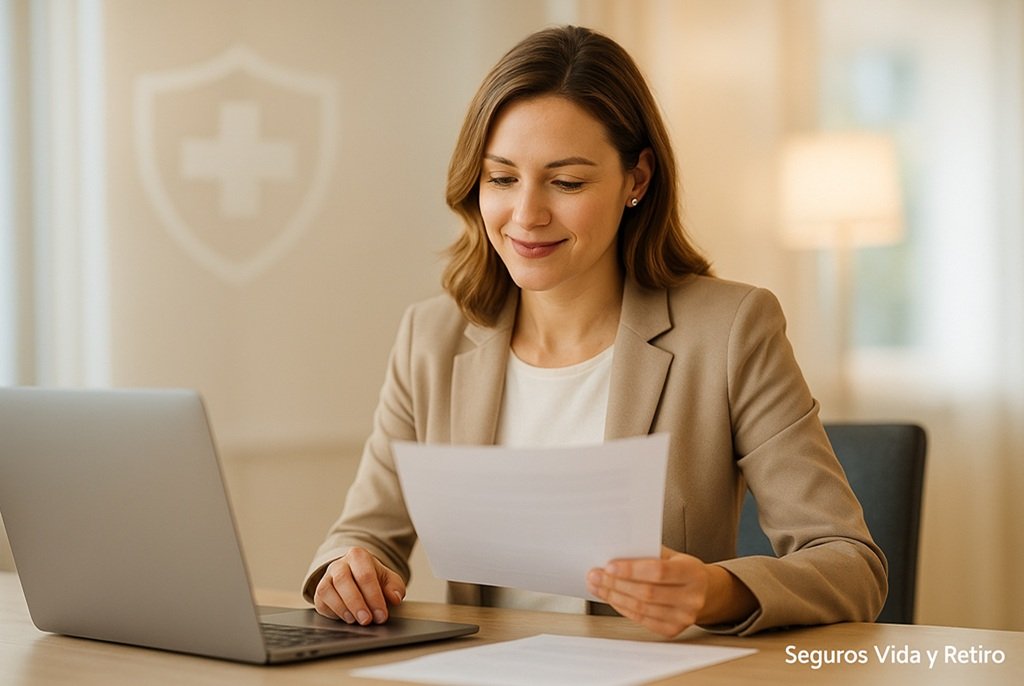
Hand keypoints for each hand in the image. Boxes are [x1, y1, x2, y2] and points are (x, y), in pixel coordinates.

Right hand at [313, 547, 405, 624]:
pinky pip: (321, 602)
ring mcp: (326, 577)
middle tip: (367, 621)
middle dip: (356, 603)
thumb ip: (395, 587)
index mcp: (358, 556)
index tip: (381, 615)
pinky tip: (346, 619)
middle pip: (344, 581)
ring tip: (356, 621)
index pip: (365, 575)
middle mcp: (339, 564)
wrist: (356, 578)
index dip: (374, 597)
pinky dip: (333, 612)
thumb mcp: (389, 580)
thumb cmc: (374, 579)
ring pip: (328, 591)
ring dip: (343, 609)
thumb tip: (395, 598)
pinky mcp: (319, 593)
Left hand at [586, 546, 755, 636]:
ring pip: (641, 608)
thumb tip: (615, 551)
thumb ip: (648, 553)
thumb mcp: (672, 555)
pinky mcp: (673, 630)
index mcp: (693, 573)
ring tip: (598, 585)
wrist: (704, 591)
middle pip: (647, 592)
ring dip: (614, 596)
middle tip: (595, 575)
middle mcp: (692, 597)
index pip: (658, 571)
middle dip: (615, 583)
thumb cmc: (682, 569)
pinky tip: (612, 597)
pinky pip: (642, 620)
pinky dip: (622, 608)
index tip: (609, 565)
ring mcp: (684, 617)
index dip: (631, 570)